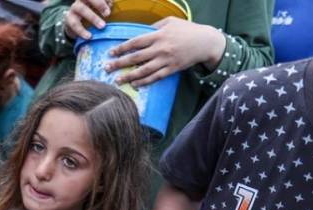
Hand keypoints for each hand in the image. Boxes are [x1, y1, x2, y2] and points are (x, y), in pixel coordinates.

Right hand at [62, 0, 112, 40]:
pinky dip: (82, 31)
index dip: (103, 0)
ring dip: (93, 17)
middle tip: (107, 14)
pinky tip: (89, 36)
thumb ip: (105, 7)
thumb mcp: (99, 10)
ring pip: (82, 9)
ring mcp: (74, 8)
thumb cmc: (91, 15)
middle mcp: (81, 0)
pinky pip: (74, 24)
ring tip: (102, 26)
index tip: (111, 5)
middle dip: (99, 4)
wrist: (74, 25)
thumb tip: (111, 6)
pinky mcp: (68, 19)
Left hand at [106, 18, 225, 87]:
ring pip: (144, 70)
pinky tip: (135, 85)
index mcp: (159, 35)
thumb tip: (141, 31)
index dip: (122, 48)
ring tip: (118, 80)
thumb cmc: (187, 30)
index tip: (111, 52)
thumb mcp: (171, 22)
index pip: (135, 42)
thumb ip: (155, 26)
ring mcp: (166, 60)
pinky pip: (156, 77)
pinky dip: (145, 82)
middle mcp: (161, 48)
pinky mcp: (172, 69)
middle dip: (119, 63)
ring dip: (129, 76)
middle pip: (136, 57)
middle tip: (106, 68)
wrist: (206, 42)